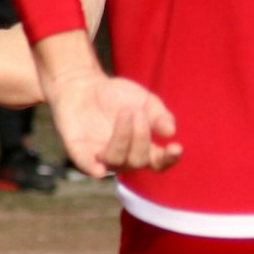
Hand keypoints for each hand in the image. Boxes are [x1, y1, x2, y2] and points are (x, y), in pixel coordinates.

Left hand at [44, 67, 180, 177]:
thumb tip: (170, 132)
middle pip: (138, 161)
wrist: (84, 83)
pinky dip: (93, 168)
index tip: (175, 147)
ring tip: (124, 114)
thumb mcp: (145, 101)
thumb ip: (160, 115)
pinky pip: (86, 165)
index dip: (168, 159)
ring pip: (116, 161)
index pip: (159, 163)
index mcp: (142, 147)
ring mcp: (100, 155)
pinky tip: (99, 170)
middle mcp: (123, 156)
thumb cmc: (118, 95)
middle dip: (141, 137)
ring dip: (123, 139)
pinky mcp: (78, 150)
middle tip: (137, 112)